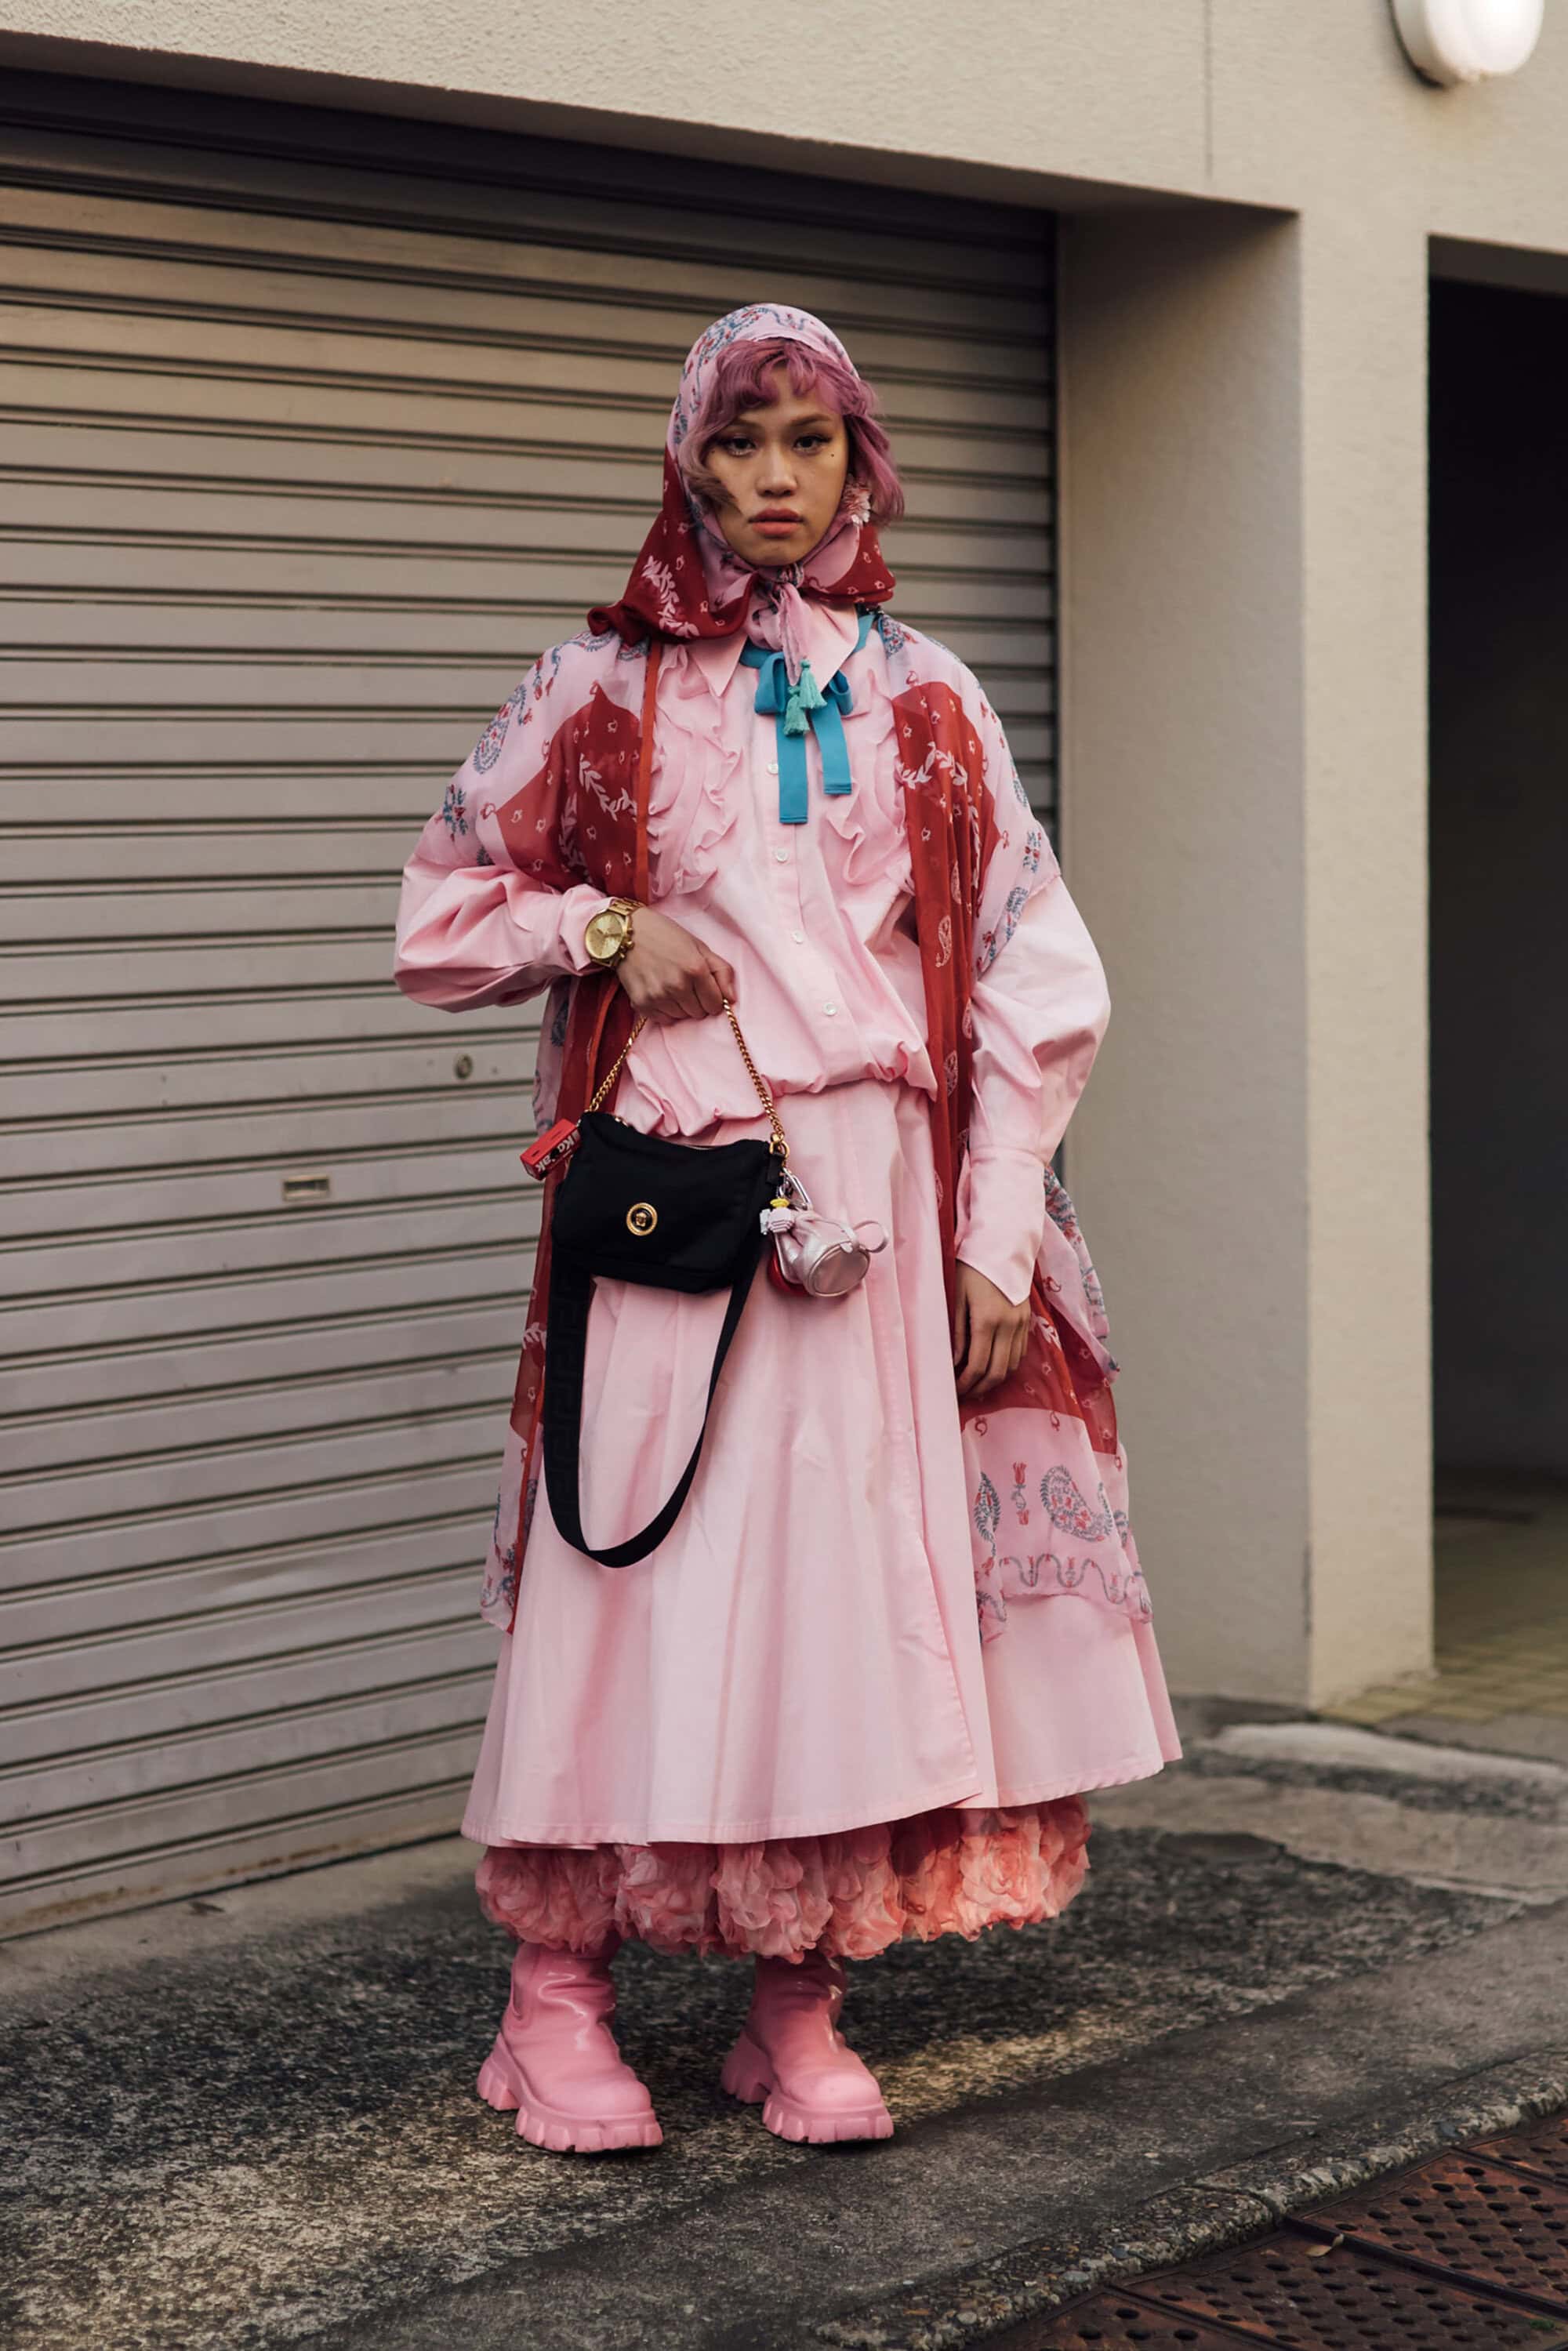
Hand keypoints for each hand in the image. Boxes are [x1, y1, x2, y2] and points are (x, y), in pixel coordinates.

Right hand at [615, 908, 737, 1022]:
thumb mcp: (699, 946)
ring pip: (681, 1017)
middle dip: (697, 1002)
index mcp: (695, 969)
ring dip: (680, 1006)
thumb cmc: (665, 936)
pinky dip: (664, 1010)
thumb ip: (721, 971)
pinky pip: (663, 1019)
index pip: (715, 1005)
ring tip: (670, 985)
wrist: (626, 932)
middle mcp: (677, 985)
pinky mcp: (641, 1003)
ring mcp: (658, 996)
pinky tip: (659, 991)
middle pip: (699, 1014)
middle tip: (686, 984)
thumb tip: (731, 998)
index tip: (705, 989)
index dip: (713, 998)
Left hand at [953, 1260, 1029, 1398]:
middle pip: (998, 1372)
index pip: (978, 1365)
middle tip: (965, 1394)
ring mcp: (1022, 1323)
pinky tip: (993, 1364)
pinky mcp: (1028, 1319)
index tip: (954, 1390)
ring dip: (995, 1379)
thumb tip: (955, 1362)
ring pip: (1012, 1365)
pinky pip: (1020, 1352)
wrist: (1002, 1246)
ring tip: (977, 1383)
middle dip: (980, 1388)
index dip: (966, 1383)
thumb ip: (956, 1331)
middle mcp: (1009, 1325)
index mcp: (988, 1320)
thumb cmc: (972, 1267)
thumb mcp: (957, 1296)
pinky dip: (1007, 1364)